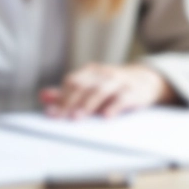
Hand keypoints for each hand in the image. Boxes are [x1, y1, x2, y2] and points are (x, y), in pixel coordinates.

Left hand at [39, 63, 175, 118]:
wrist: (145, 80)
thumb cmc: (113, 86)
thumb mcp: (91, 85)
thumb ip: (68, 92)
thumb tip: (43, 96)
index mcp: (91, 70)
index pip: (72, 81)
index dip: (62, 97)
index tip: (53, 113)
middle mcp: (104, 73)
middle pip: (84, 86)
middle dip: (70, 102)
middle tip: (62, 117)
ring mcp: (119, 81)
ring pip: (100, 91)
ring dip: (87, 105)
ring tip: (77, 118)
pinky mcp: (133, 92)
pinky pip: (122, 99)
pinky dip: (113, 107)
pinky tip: (106, 116)